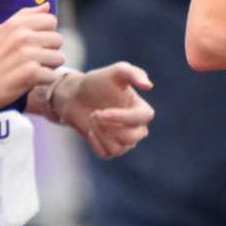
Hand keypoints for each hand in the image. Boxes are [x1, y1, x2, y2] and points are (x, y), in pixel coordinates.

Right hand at [0, 6, 65, 112]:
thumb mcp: (2, 31)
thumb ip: (25, 16)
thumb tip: (47, 5)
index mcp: (16, 24)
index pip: (50, 20)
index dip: (46, 33)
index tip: (35, 43)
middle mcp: (22, 36)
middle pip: (58, 39)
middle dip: (50, 51)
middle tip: (34, 59)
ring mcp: (27, 54)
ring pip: (59, 58)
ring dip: (49, 67)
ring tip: (33, 69)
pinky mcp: (30, 73)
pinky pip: (52, 75)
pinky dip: (44, 80)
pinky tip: (31, 81)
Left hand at [35, 62, 153, 158]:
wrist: (76, 96)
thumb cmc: (97, 82)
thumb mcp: (115, 72)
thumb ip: (133, 73)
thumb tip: (149, 86)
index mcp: (141, 110)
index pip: (143, 118)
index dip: (123, 117)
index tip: (101, 112)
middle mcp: (137, 128)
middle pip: (132, 137)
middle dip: (109, 127)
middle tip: (94, 114)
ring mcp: (124, 141)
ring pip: (118, 147)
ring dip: (100, 133)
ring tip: (91, 119)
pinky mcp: (110, 150)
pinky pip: (106, 154)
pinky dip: (95, 142)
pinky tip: (89, 130)